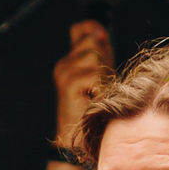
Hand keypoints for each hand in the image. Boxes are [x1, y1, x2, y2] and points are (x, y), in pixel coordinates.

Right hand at [53, 20, 115, 155]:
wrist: (79, 140)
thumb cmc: (93, 110)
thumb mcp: (102, 76)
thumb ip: (101, 52)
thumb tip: (99, 30)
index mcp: (71, 61)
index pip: (82, 29)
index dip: (93, 31)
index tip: (101, 39)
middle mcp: (64, 65)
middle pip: (93, 42)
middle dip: (104, 61)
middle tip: (99, 84)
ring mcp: (64, 74)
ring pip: (95, 57)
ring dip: (103, 77)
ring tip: (96, 94)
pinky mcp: (68, 84)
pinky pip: (94, 74)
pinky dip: (100, 88)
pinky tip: (93, 99)